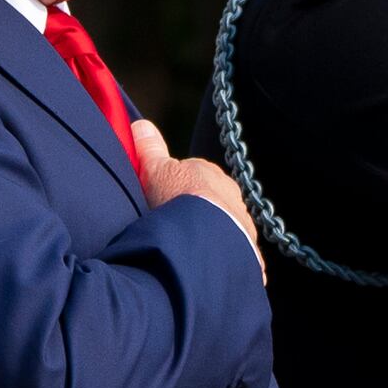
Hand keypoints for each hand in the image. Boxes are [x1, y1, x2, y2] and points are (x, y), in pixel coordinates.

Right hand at [130, 116, 259, 261]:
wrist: (206, 237)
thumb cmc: (179, 201)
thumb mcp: (155, 171)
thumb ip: (149, 149)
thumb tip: (140, 124)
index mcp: (208, 173)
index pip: (192, 175)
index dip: (176, 187)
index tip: (163, 201)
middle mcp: (230, 193)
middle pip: (211, 199)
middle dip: (196, 211)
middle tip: (175, 226)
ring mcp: (242, 221)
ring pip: (224, 224)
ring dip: (210, 233)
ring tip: (189, 248)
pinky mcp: (248, 248)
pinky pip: (234, 249)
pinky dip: (223, 254)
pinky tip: (207, 263)